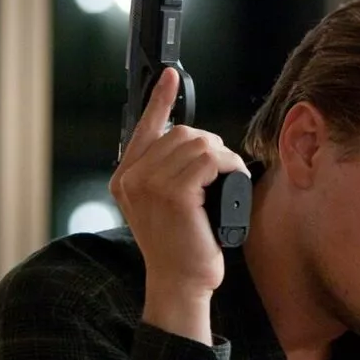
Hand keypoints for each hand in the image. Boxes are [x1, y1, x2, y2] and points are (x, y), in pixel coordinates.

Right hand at [110, 67, 249, 342]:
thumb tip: (196, 144)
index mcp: (126, 178)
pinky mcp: (172, 194)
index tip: (170, 75)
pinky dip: (228, 166)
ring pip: (197, 144)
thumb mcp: (167, 207)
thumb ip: (168, 176)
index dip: (160, 98)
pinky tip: (234, 180)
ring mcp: (148, 184)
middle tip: (224, 172)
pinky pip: (208, 161)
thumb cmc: (182, 249)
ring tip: (230, 180)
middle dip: (211, 146)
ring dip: (224, 157)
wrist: (181, 284)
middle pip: (180, 133)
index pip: (144, 127)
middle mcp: (131, 178)